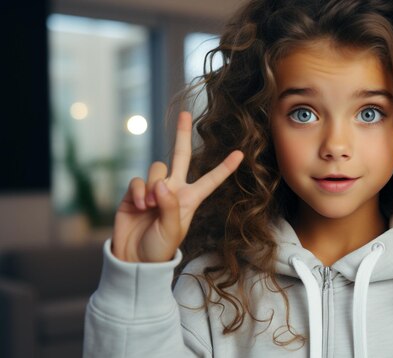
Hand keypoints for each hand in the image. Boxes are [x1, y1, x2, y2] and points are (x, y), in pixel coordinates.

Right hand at [111, 111, 243, 261]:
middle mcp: (174, 189)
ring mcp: (154, 189)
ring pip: (157, 168)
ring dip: (153, 186)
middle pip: (180, 155)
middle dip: (182, 134)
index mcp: (190, 199)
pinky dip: (139, 192)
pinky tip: (139, 207)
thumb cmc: (159, 248)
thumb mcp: (172, 230)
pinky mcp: (135, 192)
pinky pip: (138, 180)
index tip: (240, 153)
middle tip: (186, 113)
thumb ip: (170, 206)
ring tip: (150, 208)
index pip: (211, 180)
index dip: (225, 168)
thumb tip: (163, 184)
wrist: (134, 258)